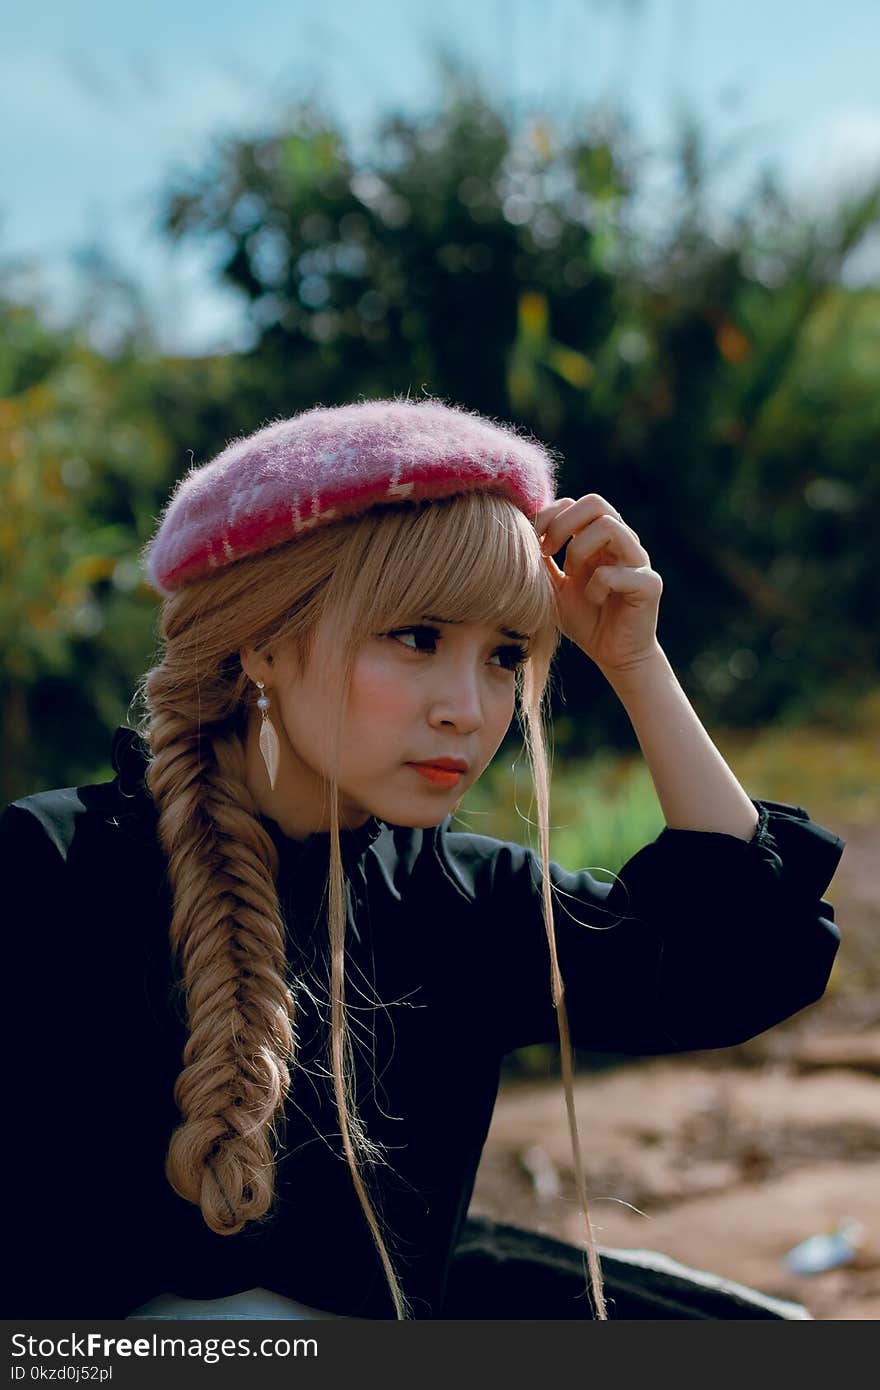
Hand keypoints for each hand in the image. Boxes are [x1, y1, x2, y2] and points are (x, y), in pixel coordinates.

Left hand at [534, 494, 662, 673]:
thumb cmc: (585, 619)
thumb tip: (521, 532)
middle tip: (547, 551)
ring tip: (571, 574)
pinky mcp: (649, 584)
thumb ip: (542, 561)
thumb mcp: (553, 586)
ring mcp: (638, 560)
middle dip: (563, 523)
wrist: (614, 655)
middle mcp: (621, 542)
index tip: (534, 543)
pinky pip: (618, 572)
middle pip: (595, 502)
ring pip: (610, 526)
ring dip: (579, 549)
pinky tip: (594, 600)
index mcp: (600, 538)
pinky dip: (597, 586)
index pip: (576, 504)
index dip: (550, 515)